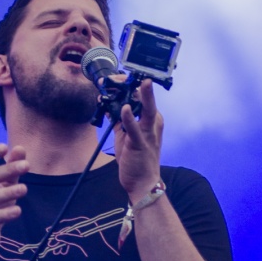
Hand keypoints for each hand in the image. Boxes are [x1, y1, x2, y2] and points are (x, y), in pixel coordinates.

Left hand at [114, 79, 163, 203]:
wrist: (143, 183)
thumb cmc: (135, 159)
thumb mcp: (125, 136)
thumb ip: (120, 121)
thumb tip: (110, 106)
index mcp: (150, 119)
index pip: (140, 97)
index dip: (128, 86)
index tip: (113, 80)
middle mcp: (152, 123)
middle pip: (144, 99)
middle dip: (132, 85)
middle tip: (117, 77)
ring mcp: (148, 133)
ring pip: (147, 109)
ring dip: (141, 95)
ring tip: (140, 81)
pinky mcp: (140, 144)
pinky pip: (135, 129)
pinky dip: (129, 118)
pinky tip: (125, 108)